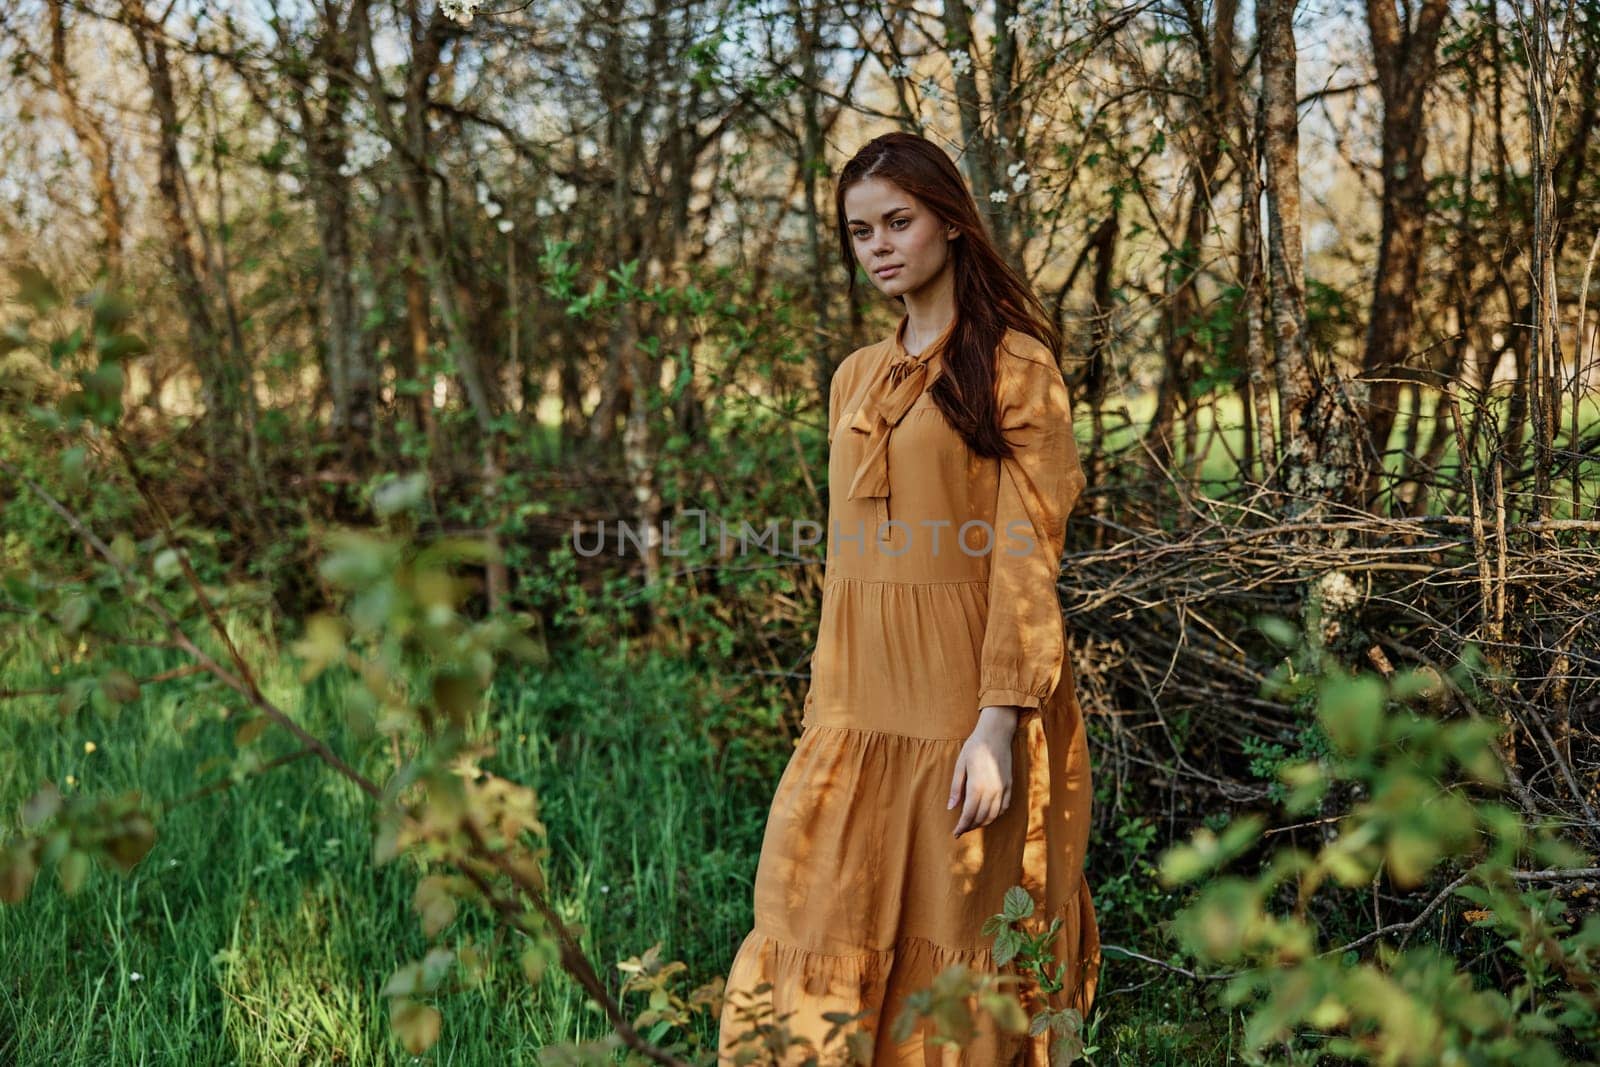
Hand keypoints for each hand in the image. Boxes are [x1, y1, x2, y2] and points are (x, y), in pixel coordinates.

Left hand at [948, 706, 1021, 836]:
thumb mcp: (960, 765)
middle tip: (962, 830)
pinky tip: (989, 815)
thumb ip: (956, 788)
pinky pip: (1004, 807)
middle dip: (971, 826)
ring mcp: (1003, 789)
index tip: (956, 833)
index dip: (962, 826)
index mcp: (977, 786)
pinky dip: (996, 815)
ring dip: (983, 822)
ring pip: (994, 815)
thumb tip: (951, 807)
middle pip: (981, 817)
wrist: (996, 734)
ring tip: (973, 824)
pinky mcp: (1010, 785)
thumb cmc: (974, 747)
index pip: (969, 814)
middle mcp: (992, 790)